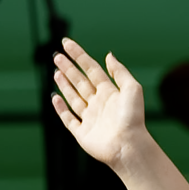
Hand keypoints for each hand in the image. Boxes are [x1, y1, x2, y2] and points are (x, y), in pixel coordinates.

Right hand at [50, 38, 150, 169]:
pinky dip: (60, 108)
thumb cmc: (133, 118)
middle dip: (68, 68)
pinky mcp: (82, 132)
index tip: (67, 44)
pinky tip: (54, 97)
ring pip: (73, 97)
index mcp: (111, 93)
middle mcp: (100, 104)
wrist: (128, 145)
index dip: (79, 56)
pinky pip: (68, 118)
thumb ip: (119, 72)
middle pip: (80, 81)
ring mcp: (90, 118)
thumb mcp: (132, 89)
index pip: (92, 70)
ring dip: (64, 84)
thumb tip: (108, 55)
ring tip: (56, 71)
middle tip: (57, 56)